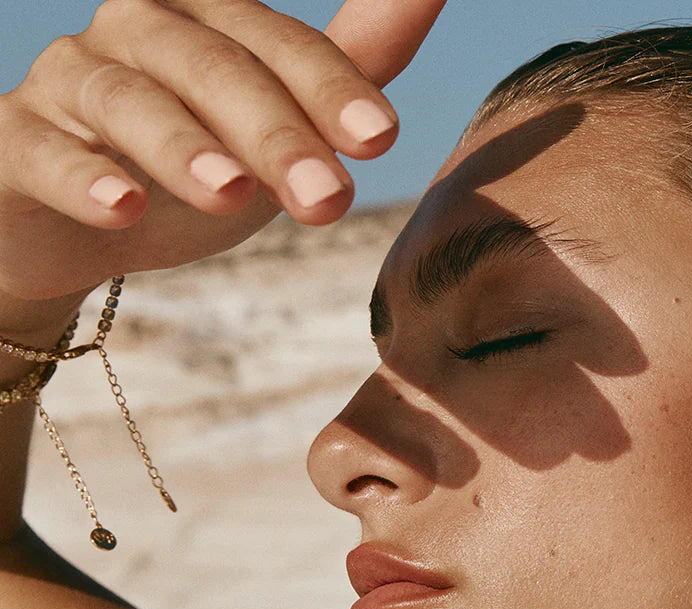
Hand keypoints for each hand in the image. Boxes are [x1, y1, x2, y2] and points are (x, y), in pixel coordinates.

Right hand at [0, 0, 446, 301]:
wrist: (83, 229)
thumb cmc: (196, 166)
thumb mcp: (282, 120)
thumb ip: (348, 65)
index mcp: (208, 20)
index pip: (277, 45)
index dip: (328, 87)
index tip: (380, 138)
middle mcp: (138, 31)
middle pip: (212, 66)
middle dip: (275, 133)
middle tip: (327, 200)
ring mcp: (72, 81)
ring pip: (130, 100)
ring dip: (184, 148)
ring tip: (232, 197)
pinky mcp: (17, 139)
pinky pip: (41, 146)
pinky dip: (80, 175)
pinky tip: (119, 207)